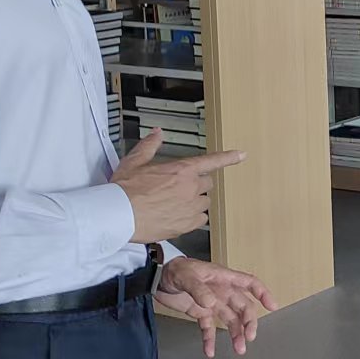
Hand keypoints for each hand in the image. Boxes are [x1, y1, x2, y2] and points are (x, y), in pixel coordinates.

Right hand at [114, 130, 246, 244]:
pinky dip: (192, 218)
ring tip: (173, 204)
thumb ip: (150, 146)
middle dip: (196, 184)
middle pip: (207, 184)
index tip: (241, 155)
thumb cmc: (124, 190)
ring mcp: (190, 208)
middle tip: (178, 188)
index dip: (228, 157)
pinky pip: (200, 220)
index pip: (211, 161)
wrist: (118, 216)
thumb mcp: (135, 161)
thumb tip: (157, 133)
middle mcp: (190, 188)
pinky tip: (177, 216)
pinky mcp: (186, 225)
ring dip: (194, 202)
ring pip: (204, 203)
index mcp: (182, 170)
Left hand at [154, 257, 278, 357]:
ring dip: (236, 334)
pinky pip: (209, 329)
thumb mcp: (186, 276)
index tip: (272, 306)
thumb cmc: (175, 270)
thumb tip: (212, 303)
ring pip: (231, 320)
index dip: (262, 293)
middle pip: (243, 307)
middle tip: (249, 337)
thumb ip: (198, 289)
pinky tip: (210, 351)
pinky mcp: (201, 313)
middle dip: (249, 323)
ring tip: (239, 349)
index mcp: (223, 278)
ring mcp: (213, 303)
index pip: (249, 283)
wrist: (157, 278)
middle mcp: (222, 291)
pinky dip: (210, 340)